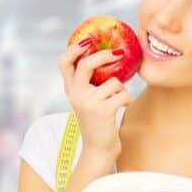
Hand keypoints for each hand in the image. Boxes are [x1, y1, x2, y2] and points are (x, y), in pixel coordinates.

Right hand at [57, 42, 134, 156]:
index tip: (87, 40)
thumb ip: (91, 85)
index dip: (73, 49)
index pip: (63, 64)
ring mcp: (89, 103)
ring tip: (119, 102)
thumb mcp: (89, 103)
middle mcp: (76, 95)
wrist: (99, 151)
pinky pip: (123, 94)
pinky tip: (124, 108)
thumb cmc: (98, 125)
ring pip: (113, 82)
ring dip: (122, 90)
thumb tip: (110, 59)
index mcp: (71, 91)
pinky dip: (128, 100)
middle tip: (118, 53)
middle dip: (103, 55)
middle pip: (86, 64)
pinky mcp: (103, 110)